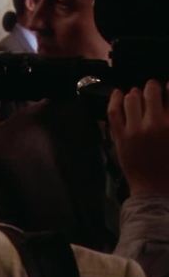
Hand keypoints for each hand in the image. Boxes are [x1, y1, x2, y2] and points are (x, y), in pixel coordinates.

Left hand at [108, 80, 168, 196]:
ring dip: (135, 94)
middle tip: (153, 88)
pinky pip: (113, 112)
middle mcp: (155, 124)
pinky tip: (117, 93)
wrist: (154, 189)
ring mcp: (135, 130)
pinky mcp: (120, 137)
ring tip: (136, 94)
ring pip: (131, 99)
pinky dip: (114, 100)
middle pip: (151, 92)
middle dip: (152, 87)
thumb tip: (167, 106)